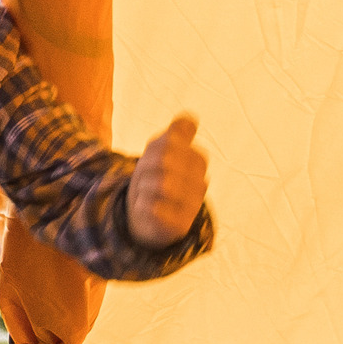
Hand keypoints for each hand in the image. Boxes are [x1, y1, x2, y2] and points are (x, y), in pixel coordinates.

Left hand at [126, 113, 208, 245]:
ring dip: (143, 187)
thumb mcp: (162, 150)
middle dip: (146, 167)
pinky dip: (143, 205)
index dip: (153, 149)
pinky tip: (144, 207)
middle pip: (164, 161)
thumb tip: (190, 117)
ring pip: (160, 184)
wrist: (148, 216)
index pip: (172, 143)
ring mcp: (192, 205)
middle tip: (144, 177)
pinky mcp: (181, 226)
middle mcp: (199, 183)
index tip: (149, 158)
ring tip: (144, 193)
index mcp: (197, 161)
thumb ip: (177, 133)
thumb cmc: (156, 177)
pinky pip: (156, 208)